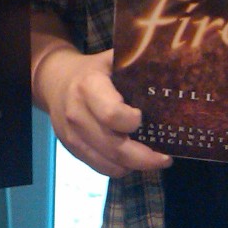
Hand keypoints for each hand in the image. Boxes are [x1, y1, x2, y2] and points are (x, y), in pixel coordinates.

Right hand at [36, 48, 170, 177]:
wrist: (54, 81)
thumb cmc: (92, 70)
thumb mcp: (110, 59)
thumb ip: (135, 62)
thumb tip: (174, 61)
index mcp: (89, 87)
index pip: (112, 115)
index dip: (133, 121)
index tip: (145, 116)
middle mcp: (78, 114)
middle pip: (115, 148)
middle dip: (146, 157)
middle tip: (166, 157)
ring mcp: (73, 135)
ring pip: (110, 164)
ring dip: (135, 166)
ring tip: (152, 158)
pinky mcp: (72, 150)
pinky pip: (102, 168)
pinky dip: (121, 168)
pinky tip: (132, 158)